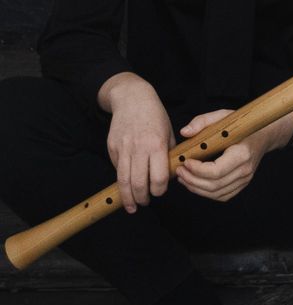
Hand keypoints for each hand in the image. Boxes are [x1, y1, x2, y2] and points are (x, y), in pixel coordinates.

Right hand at [98, 73, 174, 212]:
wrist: (132, 98)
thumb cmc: (155, 115)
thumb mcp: (168, 132)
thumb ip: (168, 154)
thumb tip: (168, 176)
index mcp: (157, 144)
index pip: (158, 177)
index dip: (159, 190)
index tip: (160, 192)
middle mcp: (139, 148)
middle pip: (138, 183)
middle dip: (142, 198)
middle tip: (145, 203)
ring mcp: (123, 148)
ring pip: (123, 181)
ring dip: (127, 197)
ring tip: (131, 206)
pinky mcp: (112, 148)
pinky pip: (117, 169)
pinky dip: (122, 180)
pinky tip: (126, 185)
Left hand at [173, 109, 292, 202]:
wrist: (263, 135)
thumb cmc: (243, 126)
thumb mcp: (223, 116)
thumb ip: (202, 121)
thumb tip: (184, 132)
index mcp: (242, 153)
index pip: (216, 171)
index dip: (197, 170)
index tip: (185, 161)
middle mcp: (245, 170)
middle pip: (214, 185)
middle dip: (192, 180)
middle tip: (179, 171)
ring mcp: (245, 179)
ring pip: (216, 193)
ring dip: (196, 188)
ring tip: (183, 178)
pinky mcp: (241, 184)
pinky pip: (222, 196)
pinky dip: (206, 193)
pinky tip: (195, 184)